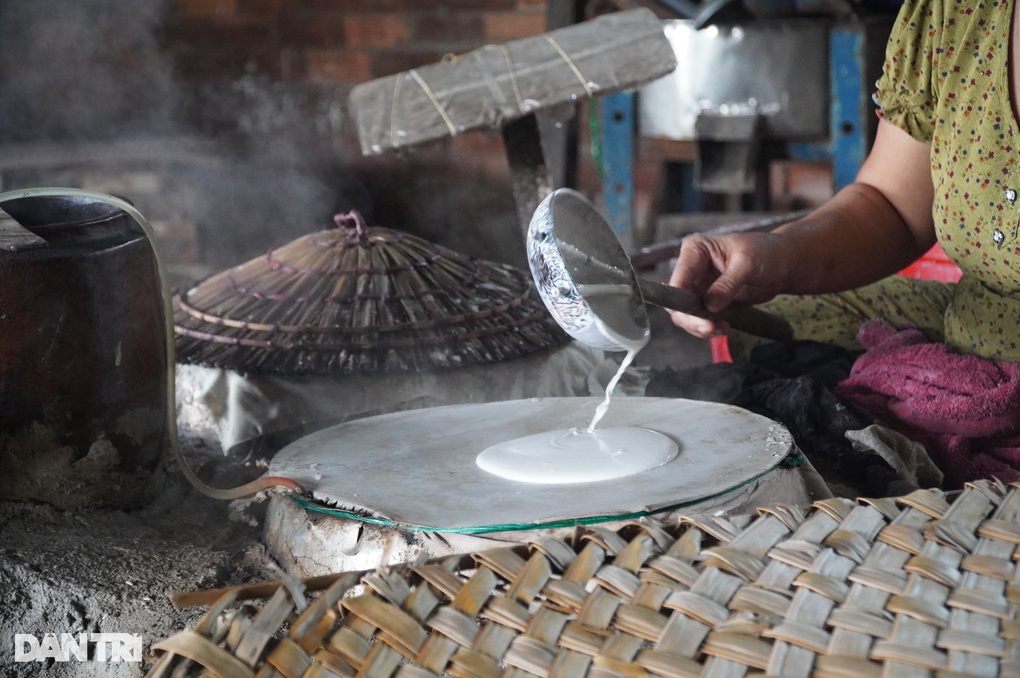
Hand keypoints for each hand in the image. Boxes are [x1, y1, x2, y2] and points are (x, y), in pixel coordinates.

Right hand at [666, 231, 791, 337]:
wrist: (783, 265)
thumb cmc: (766, 253)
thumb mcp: (747, 263)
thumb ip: (727, 283)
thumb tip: (709, 304)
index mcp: (695, 250)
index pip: (679, 276)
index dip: (680, 297)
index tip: (694, 313)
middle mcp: (692, 269)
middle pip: (678, 300)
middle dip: (691, 317)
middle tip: (709, 328)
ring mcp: (699, 288)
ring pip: (686, 314)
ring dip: (701, 326)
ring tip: (722, 329)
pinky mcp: (709, 303)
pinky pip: (701, 320)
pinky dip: (709, 328)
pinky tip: (724, 328)